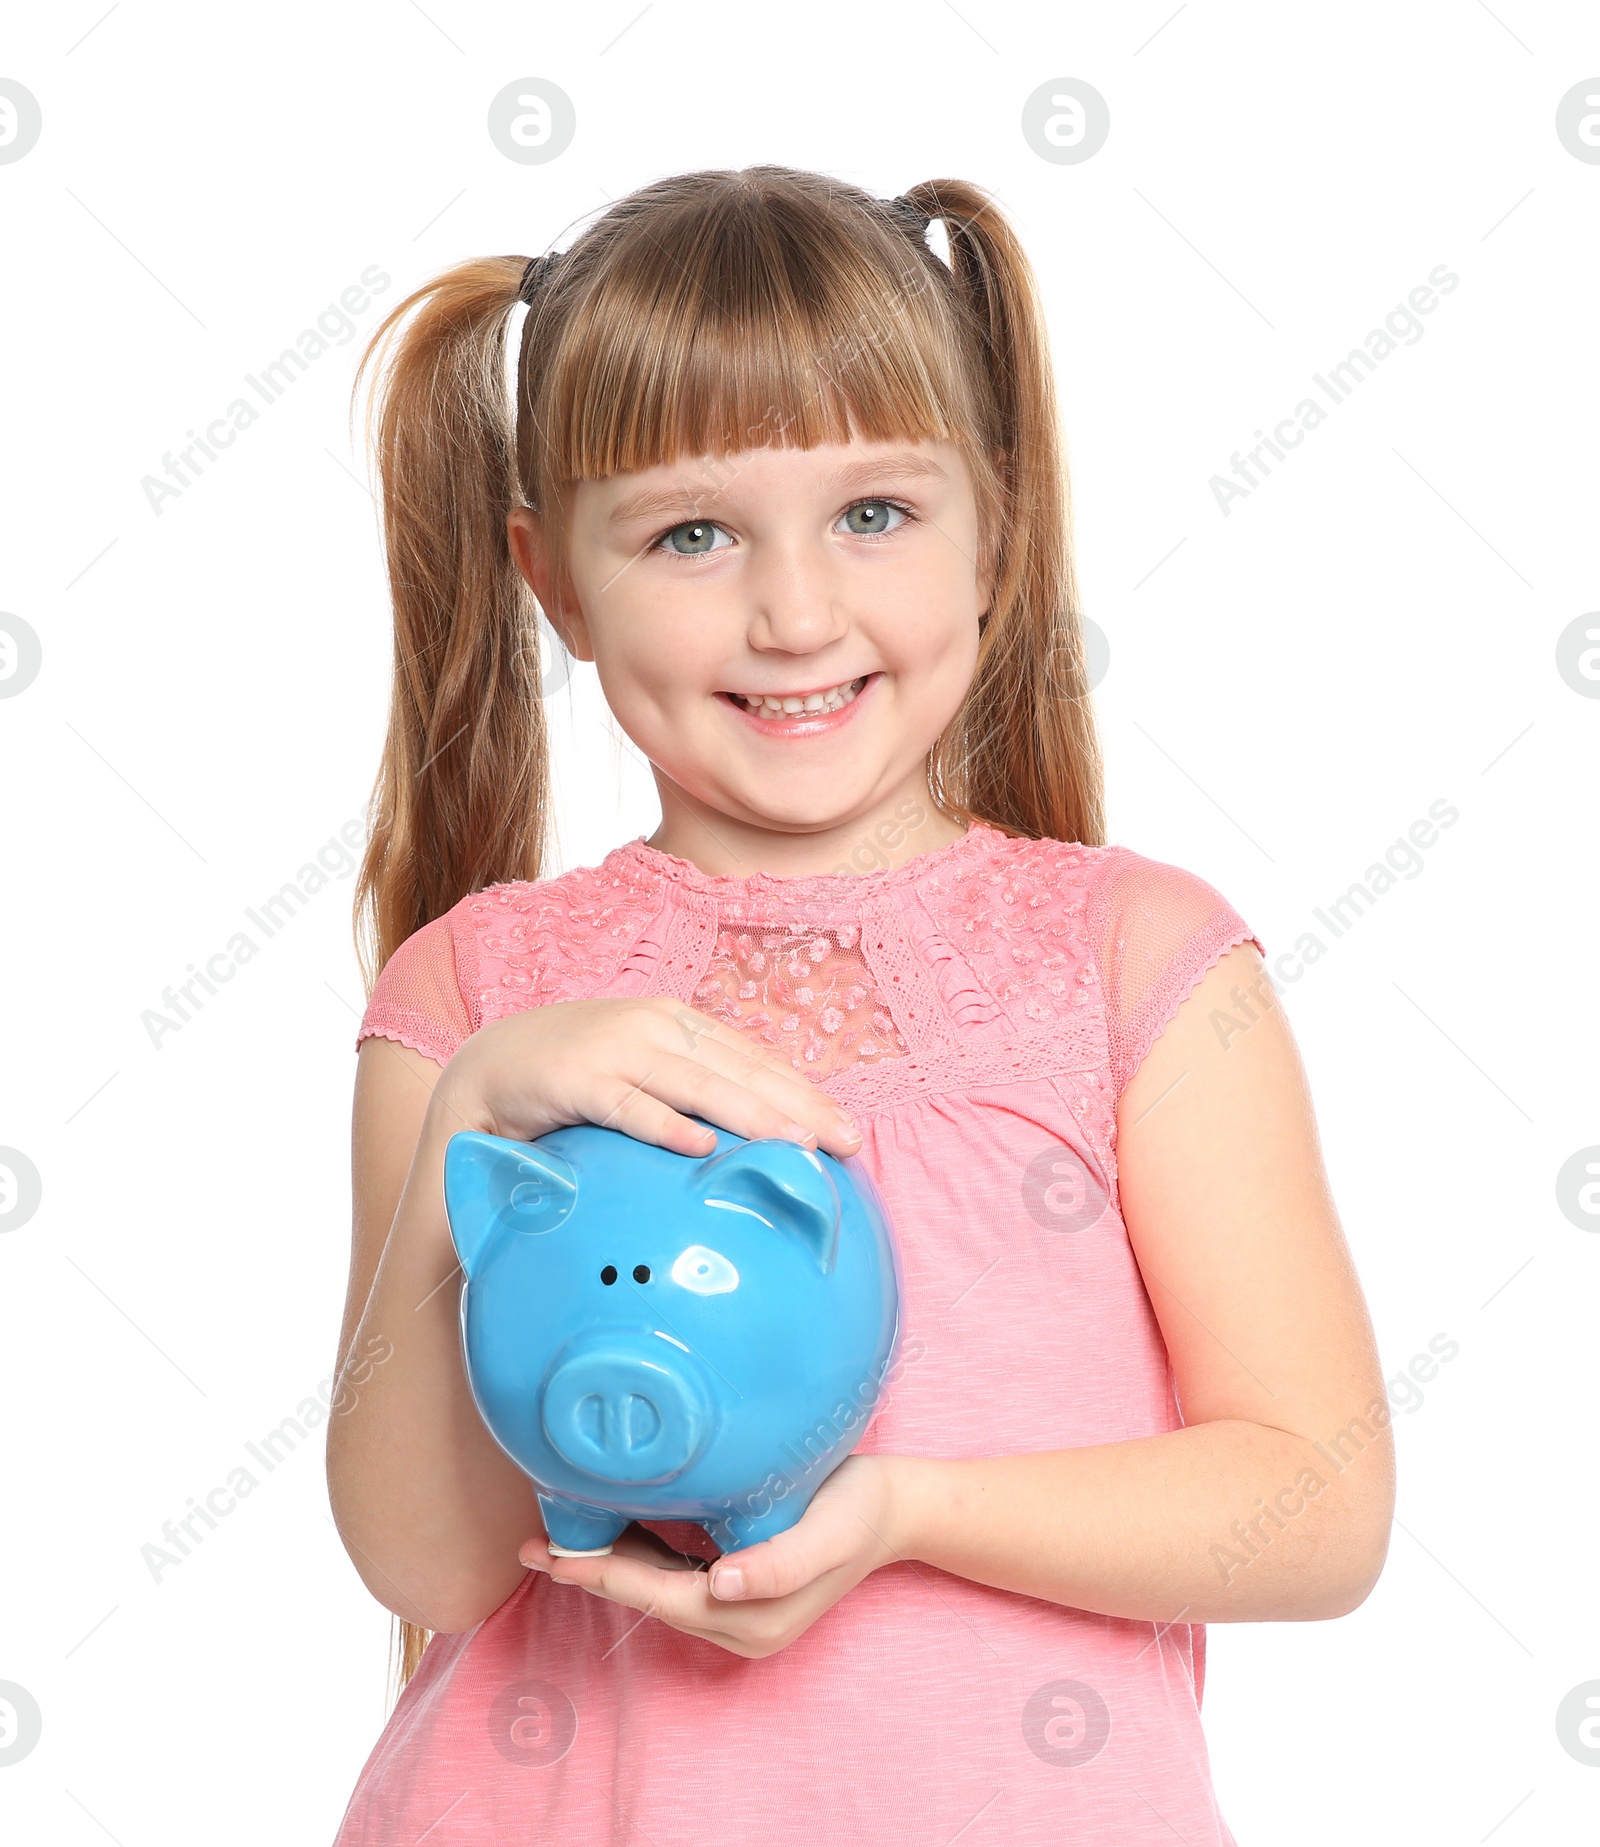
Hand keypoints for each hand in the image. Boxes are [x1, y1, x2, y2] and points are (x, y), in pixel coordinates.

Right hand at [431, 995, 861, 1159]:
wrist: (484, 1069)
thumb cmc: (572, 1079)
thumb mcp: (640, 1075)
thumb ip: (688, 1094)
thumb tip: (753, 1139)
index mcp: (676, 1023)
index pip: (753, 1059)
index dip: (802, 1092)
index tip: (845, 1130)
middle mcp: (653, 1027)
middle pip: (740, 1069)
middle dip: (798, 1107)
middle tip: (845, 1144)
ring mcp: (615, 1050)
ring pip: (697, 1085)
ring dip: (752, 1115)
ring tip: (797, 1145)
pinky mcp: (575, 1080)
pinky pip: (629, 1107)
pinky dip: (666, 1126)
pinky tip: (703, 1148)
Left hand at [518, 1455, 915, 1657]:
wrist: (896, 1505)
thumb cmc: (859, 1510)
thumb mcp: (826, 1533)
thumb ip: (778, 1564)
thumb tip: (722, 1583)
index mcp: (751, 1617)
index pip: (660, 1595)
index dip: (605, 1576)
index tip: (555, 1557)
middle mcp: (738, 1620)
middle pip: (648, 1595)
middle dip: (593, 1571)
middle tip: (534, 1545)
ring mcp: (737, 1603)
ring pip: (657, 1584)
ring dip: (611, 1561)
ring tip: (558, 1535)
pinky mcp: (738, 1578)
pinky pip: (676, 1570)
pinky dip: (640, 1550)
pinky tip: (613, 1524)